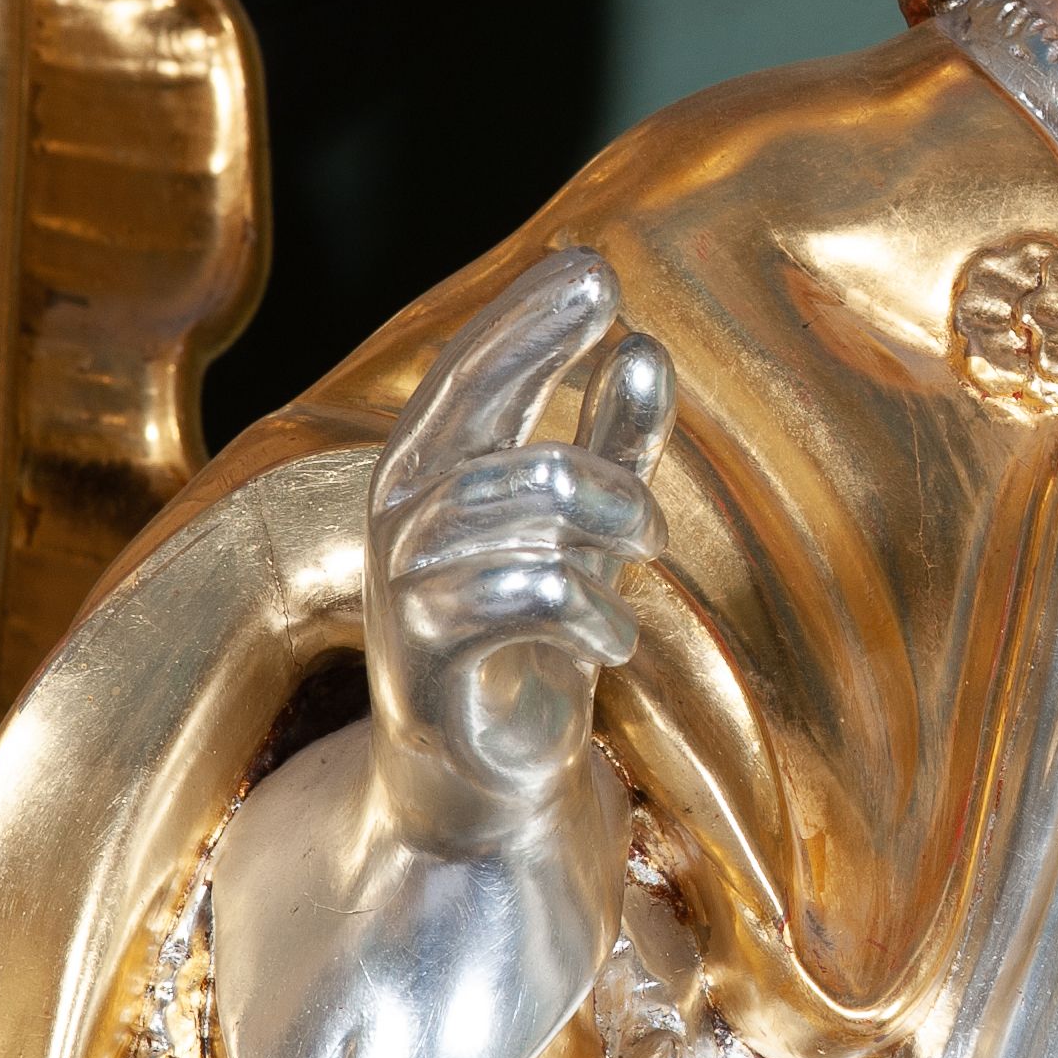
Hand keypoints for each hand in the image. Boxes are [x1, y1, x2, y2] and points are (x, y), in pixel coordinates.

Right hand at [366, 247, 674, 857]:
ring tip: (642, 571)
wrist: (481, 786)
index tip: (598, 271)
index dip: (526, 317)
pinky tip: (616, 640)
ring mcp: (404, 590)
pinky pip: (520, 594)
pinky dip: (592, 609)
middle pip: (488, 425)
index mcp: (431, 473)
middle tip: (654, 512)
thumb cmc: (529, 642)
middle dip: (596, 443)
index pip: (470, 370)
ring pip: (518, 503)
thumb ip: (613, 444)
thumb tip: (647, 346)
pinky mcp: (426, 663)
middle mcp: (403, 518)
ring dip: (608, 527)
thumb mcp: (586, 533)